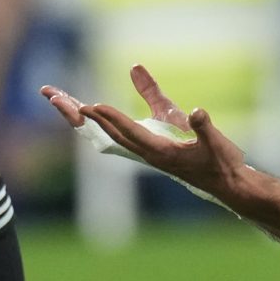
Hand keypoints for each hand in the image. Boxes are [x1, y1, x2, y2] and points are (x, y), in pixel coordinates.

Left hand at [42, 66, 248, 203]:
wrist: (226, 185)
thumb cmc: (221, 163)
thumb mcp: (215, 142)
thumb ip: (204, 126)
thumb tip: (197, 111)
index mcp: (160, 153)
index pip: (129, 133)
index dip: (111, 118)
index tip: (91, 105)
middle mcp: (148, 154)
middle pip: (108, 133)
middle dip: (81, 115)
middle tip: (53, 95)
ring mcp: (147, 152)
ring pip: (110, 133)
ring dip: (86, 118)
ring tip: (62, 99)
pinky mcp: (151, 149)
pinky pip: (120, 132)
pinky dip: (103, 119)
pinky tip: (93, 111)